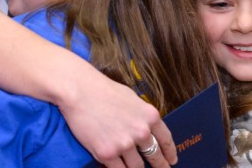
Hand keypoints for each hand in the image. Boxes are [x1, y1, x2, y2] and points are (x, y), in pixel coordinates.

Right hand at [58, 73, 175, 167]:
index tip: (171, 160)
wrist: (79, 90)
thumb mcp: (131, 99)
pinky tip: (119, 167)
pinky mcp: (107, 154)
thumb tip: (148, 131)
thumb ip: (142, 116)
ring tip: (132, 165)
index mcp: (149, 116)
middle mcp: (141, 132)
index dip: (170, 153)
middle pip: (154, 157)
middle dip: (159, 165)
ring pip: (136, 167)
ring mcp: (124, 144)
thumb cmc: (102, 90)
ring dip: (134, 167)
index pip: (166, 140)